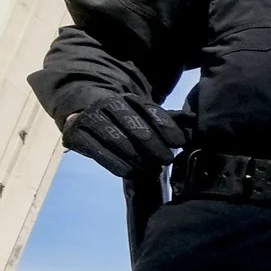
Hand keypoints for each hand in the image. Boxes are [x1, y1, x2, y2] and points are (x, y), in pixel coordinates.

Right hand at [56, 91, 182, 178]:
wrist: (85, 114)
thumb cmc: (126, 120)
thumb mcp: (147, 116)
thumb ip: (170, 119)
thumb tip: (194, 119)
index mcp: (130, 98)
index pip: (150, 110)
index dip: (166, 126)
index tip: (180, 143)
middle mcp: (109, 104)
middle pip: (134, 125)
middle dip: (153, 144)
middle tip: (166, 160)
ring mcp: (90, 118)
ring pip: (115, 138)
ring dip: (136, 156)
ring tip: (151, 171)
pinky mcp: (75, 134)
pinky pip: (95, 150)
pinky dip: (113, 161)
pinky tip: (128, 172)